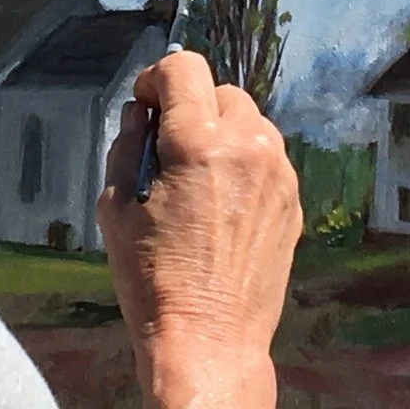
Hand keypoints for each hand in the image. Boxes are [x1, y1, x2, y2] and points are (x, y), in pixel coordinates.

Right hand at [97, 51, 300, 398]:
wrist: (209, 340)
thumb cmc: (152, 279)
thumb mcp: (115, 207)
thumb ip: (126, 145)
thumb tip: (140, 114)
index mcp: (199, 143)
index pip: (183, 68)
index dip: (155, 79)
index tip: (145, 105)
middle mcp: (248, 147)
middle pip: (221, 92)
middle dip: (192, 108)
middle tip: (167, 149)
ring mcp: (279, 174)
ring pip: (251, 123)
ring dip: (223, 134)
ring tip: (198, 179)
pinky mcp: (294, 201)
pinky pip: (268, 160)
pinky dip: (245, 165)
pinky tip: (222, 206)